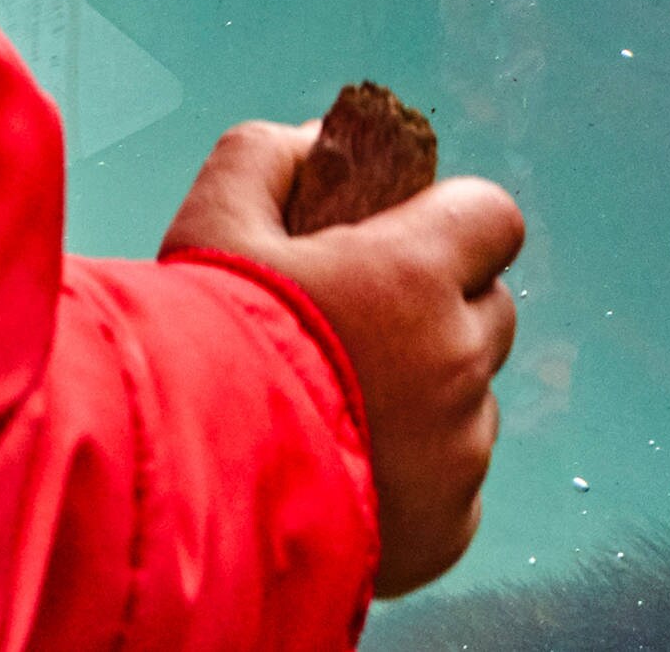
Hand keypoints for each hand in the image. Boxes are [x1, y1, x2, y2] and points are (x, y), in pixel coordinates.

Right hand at [162, 118, 524, 595]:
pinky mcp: (447, 529)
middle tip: (363, 332)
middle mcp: (458, 361)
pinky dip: (419, 482)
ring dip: (431, 401)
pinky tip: (350, 477)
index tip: (404, 244)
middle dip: (443, 312)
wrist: (174, 501)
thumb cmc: (197, 353)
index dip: (452, 225)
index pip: (494, 218)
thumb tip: (313, 140)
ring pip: (471, 403)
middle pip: (490, 312)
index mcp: (418, 275)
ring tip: (340, 413)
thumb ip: (266, 156)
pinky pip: (457, 488)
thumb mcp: (210, 225)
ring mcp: (459, 453)